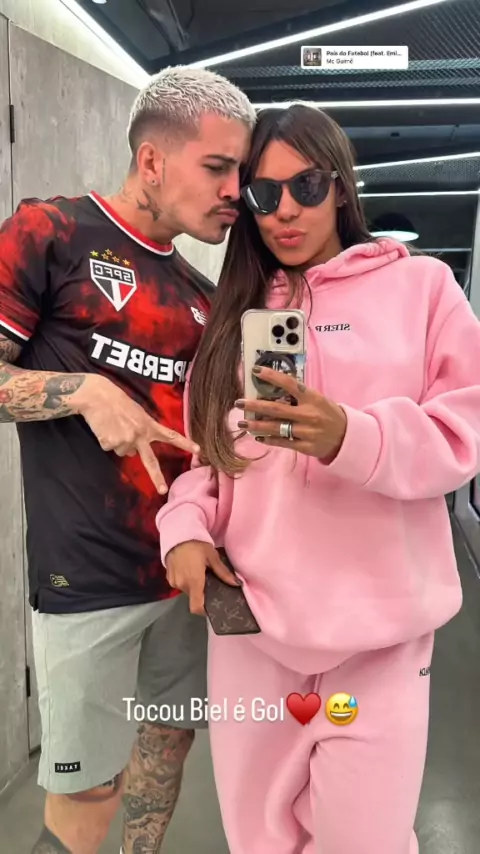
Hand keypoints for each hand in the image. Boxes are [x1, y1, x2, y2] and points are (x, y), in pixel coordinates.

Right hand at [70, 374, 199, 493]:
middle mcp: (140, 435)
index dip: (185, 443)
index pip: (171, 435)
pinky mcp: (111, 443)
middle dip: (157, 477)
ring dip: (119, 442)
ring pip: (124, 452)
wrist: (97, 396)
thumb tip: (136, 452)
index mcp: (149, 425)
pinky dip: (107, 441)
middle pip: (150, 461)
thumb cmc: (118, 401)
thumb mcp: (137, 412)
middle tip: (163, 490)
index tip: (198, 450)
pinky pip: (110, 448)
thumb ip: (142, 430)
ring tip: (113, 426)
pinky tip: (105, 429)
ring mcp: (126, 440)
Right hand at [166, 540, 239, 614]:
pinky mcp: (168, 577)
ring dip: (193, 586)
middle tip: (210, 582)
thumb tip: (237, 584)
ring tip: (200, 573)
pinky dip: (186, 581)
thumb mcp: (212, 557)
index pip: (196, 607)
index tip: (212, 607)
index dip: (204, 611)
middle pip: (193, 597)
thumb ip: (223, 573)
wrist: (177, 533)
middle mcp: (182, 585)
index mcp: (194, 582)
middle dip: (201, 592)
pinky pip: (180, 584)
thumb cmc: (197, 544)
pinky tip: (190, 570)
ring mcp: (173, 581)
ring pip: (187, 591)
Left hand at [236, 366, 346, 461]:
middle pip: (277, 409)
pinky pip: (282, 442)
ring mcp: (306, 432)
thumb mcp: (318, 399)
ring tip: (243, 422)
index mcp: (312, 398)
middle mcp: (308, 414)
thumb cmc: (328, 414)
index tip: (256, 371)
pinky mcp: (305, 446)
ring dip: (257, 425)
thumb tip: (273, 389)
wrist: (346, 437)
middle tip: (238, 402)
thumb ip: (298, 395)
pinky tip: (258, 436)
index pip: (289, 384)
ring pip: (277, 427)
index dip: (271, 376)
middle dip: (255, 405)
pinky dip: (269, 439)